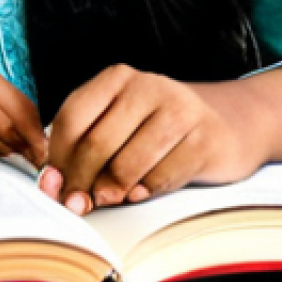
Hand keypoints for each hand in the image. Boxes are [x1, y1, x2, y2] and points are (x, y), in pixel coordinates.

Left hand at [39, 64, 269, 214]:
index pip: (72, 117)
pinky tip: (142, 192)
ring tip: (110, 198)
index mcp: (117, 78)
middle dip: (81, 181)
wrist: (227, 120)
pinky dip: (146, 192)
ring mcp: (178, 111)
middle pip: (96, 144)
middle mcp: (146, 87)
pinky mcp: (204, 140)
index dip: (58, 157)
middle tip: (77, 204)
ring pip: (128, 165)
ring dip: (113, 191)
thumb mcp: (122, 120)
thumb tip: (54, 185)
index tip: (54, 184)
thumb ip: (87, 144)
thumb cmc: (158, 126)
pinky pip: (162, 178)